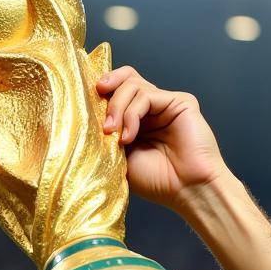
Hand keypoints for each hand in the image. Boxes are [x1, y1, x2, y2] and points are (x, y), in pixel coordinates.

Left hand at [97, 67, 229, 213]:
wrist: (186, 190)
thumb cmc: (156, 181)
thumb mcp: (119, 157)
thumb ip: (107, 135)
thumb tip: (86, 116)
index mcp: (137, 119)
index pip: (117, 89)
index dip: (101, 91)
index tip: (84, 104)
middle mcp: (151, 109)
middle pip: (124, 79)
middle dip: (107, 95)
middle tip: (103, 124)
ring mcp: (165, 104)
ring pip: (132, 85)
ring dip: (117, 109)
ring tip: (114, 135)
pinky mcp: (180, 102)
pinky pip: (146, 96)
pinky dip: (132, 115)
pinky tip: (129, 137)